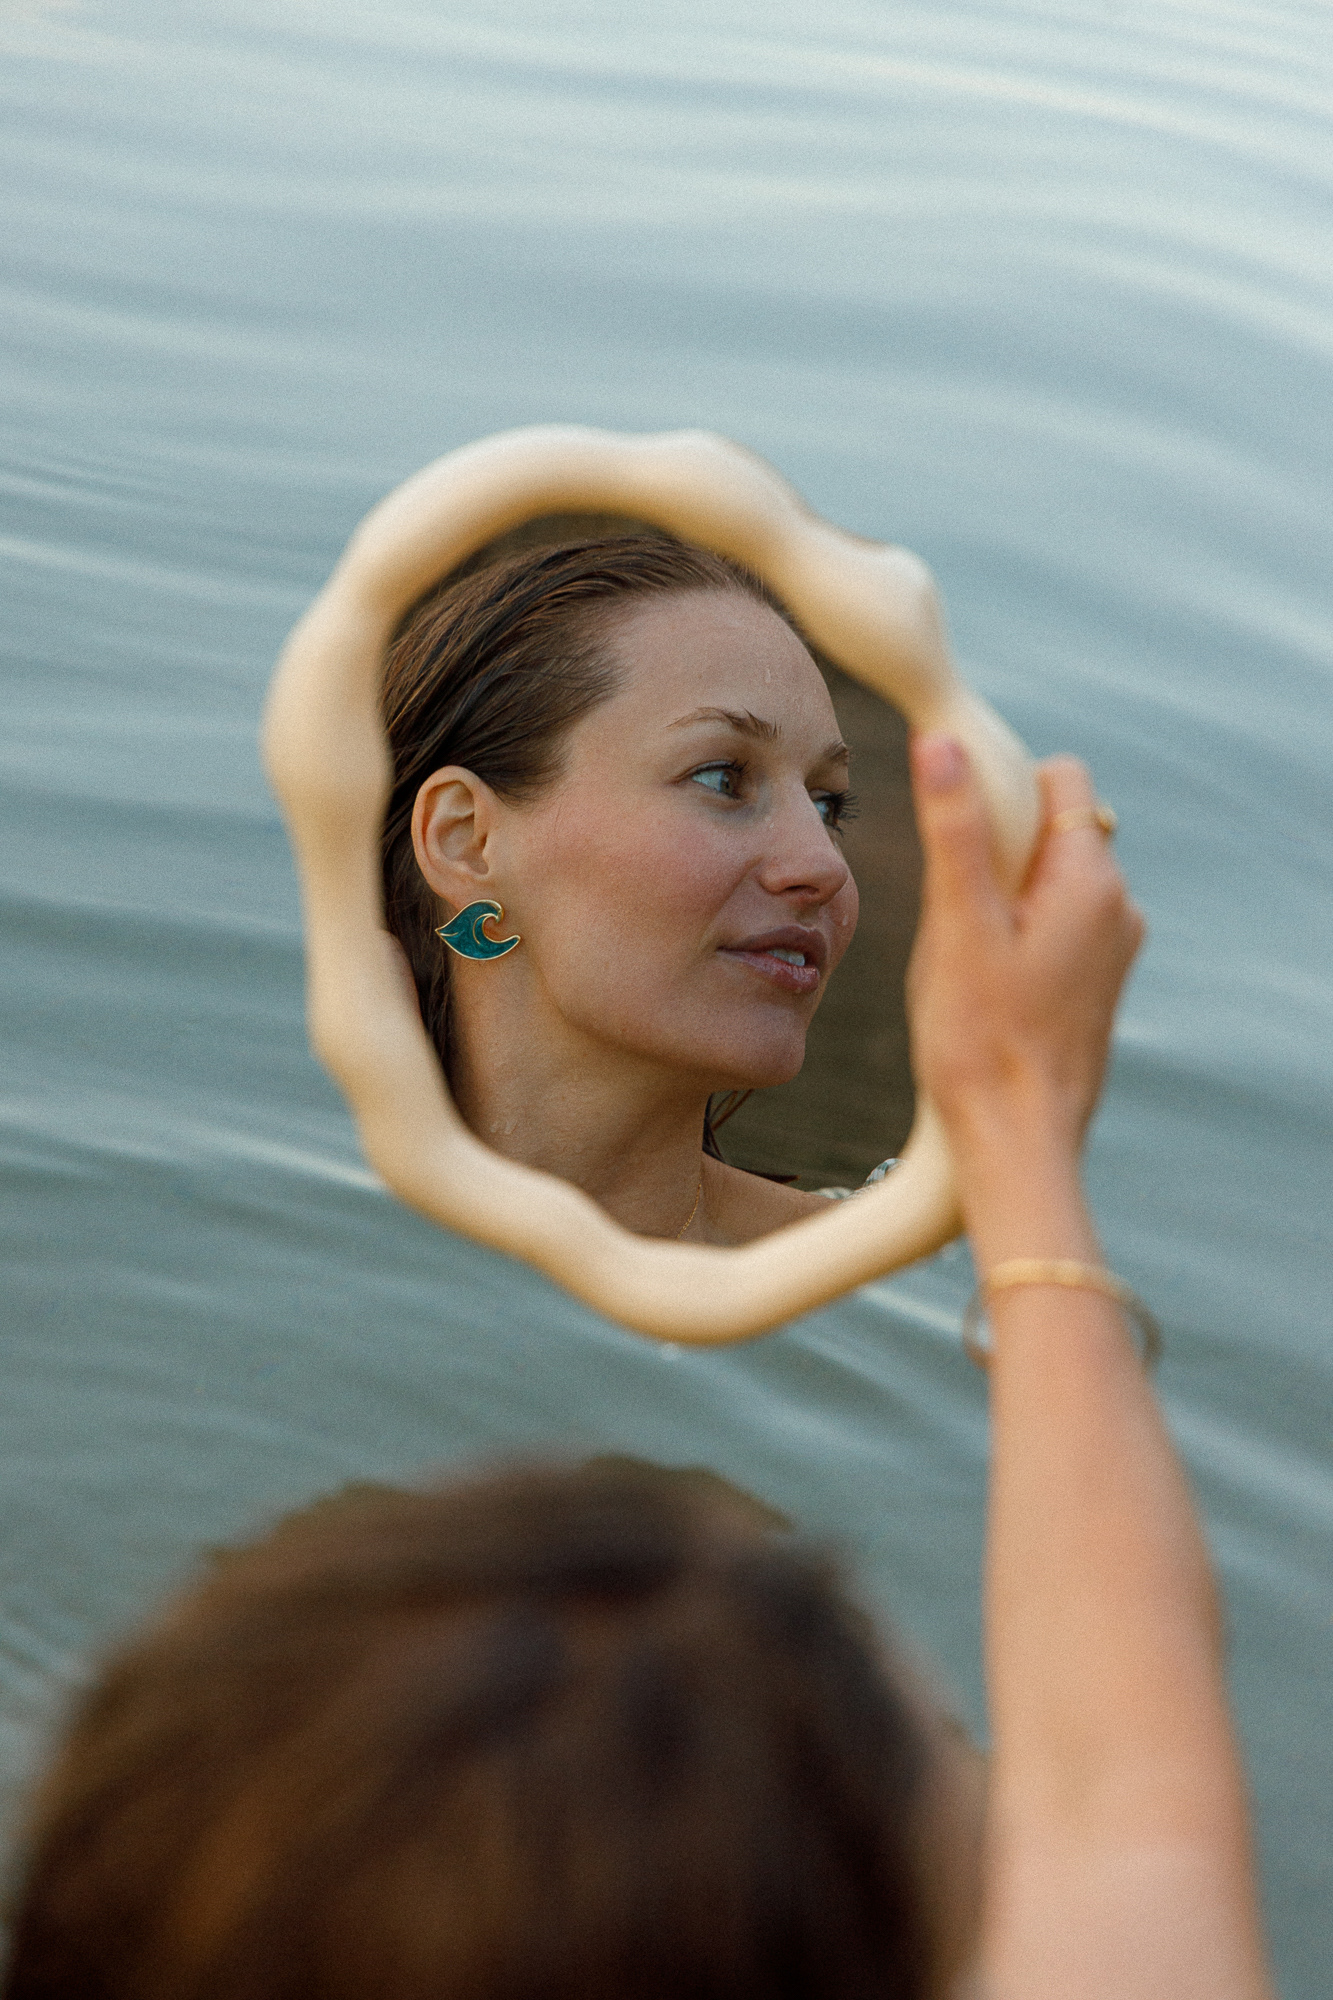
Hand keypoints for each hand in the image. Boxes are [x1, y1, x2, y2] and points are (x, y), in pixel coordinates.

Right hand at [906, 736, 1143, 1171]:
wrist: (1015, 1144)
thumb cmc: (982, 1043)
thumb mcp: (958, 926)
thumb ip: (956, 830)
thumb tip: (945, 744)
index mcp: (1092, 881)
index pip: (1057, 779)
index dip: (1000, 791)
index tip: (956, 839)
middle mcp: (1116, 907)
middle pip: (1048, 829)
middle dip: (993, 853)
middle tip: (955, 920)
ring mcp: (1109, 948)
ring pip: (1044, 880)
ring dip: (998, 898)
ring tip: (966, 960)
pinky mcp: (1093, 983)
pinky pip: (1049, 926)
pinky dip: (1012, 936)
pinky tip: (983, 986)